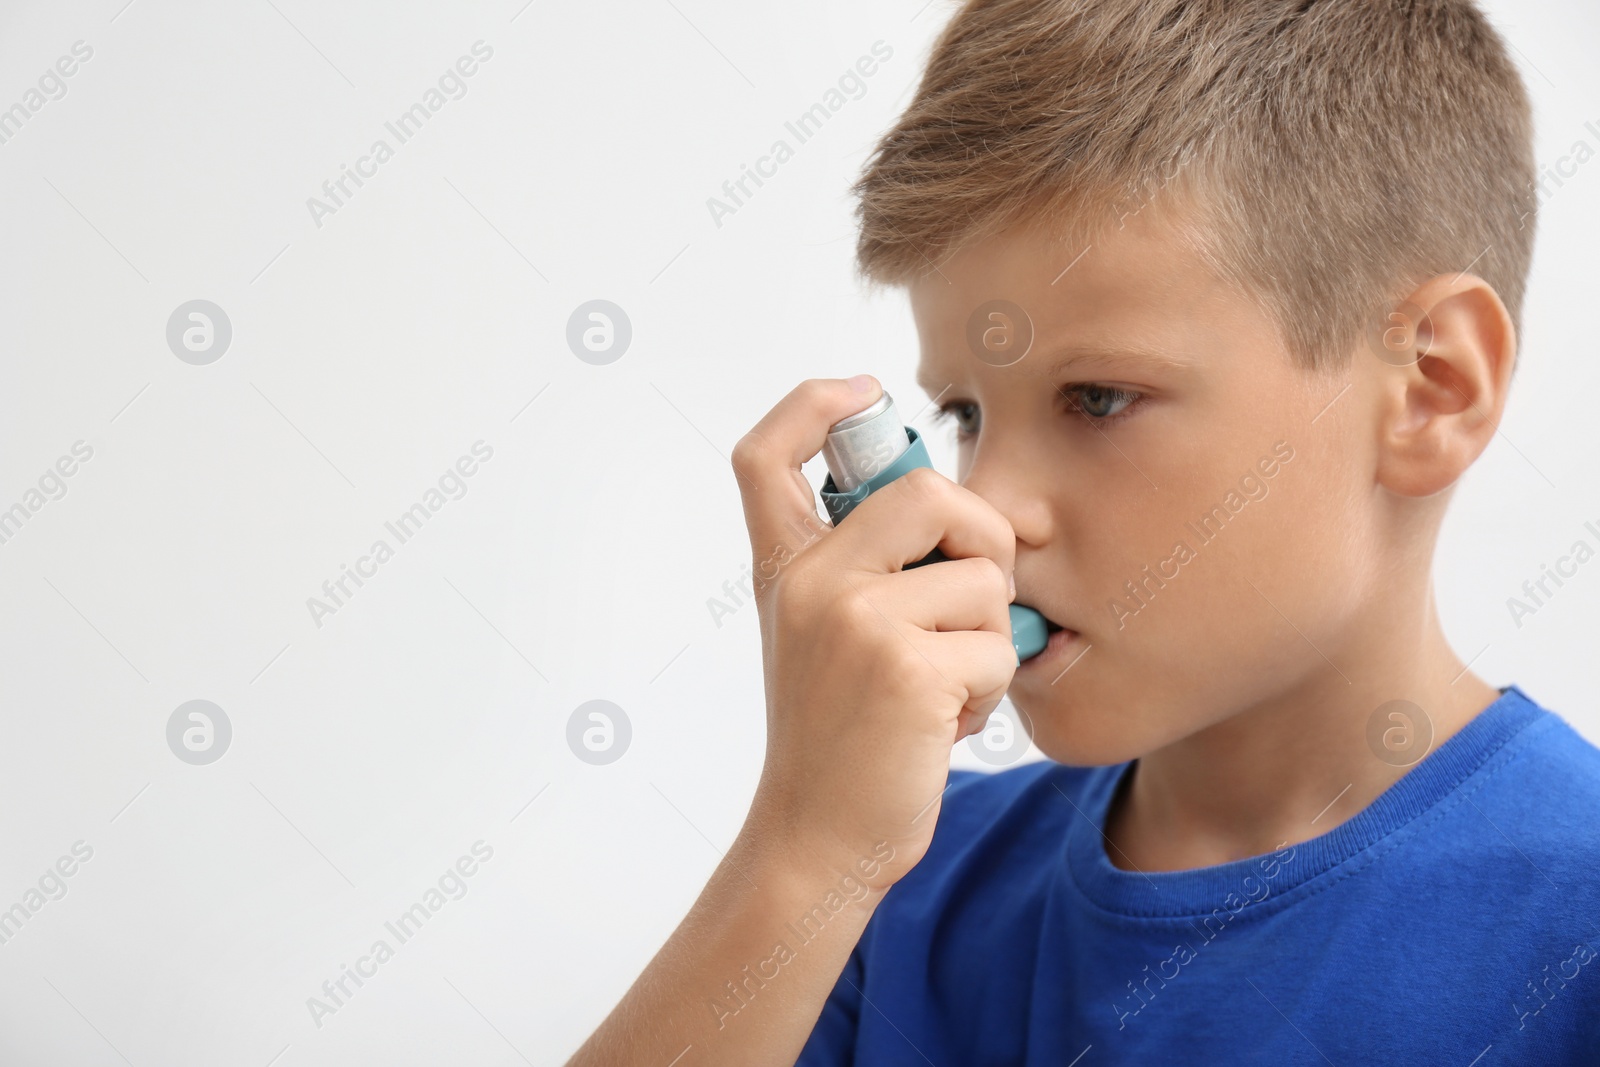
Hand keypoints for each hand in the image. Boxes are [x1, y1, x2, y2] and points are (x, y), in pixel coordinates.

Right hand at [730, 376, 1018, 885]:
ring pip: (984, 578)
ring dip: (988, 639)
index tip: (860, 392)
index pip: (766, 454)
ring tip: (944, 685)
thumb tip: (952, 508)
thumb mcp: (822, 639)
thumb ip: (861, 569)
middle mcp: (809, 582)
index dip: (812, 402)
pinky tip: (946, 723)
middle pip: (928, 490)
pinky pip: (997, 646)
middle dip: (981, 538)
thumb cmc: (837, 738)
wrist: (816, 839)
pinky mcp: (906, 669)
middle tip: (972, 597)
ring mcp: (855, 621)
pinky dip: (989, 691)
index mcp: (785, 569)